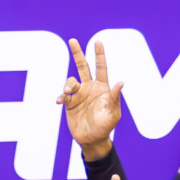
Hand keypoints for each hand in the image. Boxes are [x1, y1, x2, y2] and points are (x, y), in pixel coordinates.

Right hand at [57, 38, 122, 160]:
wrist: (92, 139)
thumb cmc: (106, 126)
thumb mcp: (113, 113)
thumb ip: (115, 98)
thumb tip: (120, 83)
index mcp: (103, 87)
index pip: (101, 67)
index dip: (99, 54)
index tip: (98, 41)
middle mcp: (90, 88)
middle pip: (83, 66)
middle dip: (78, 53)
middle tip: (72, 40)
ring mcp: (79, 95)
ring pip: (70, 81)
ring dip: (68, 84)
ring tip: (66, 92)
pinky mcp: (69, 104)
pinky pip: (63, 95)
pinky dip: (60, 96)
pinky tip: (59, 100)